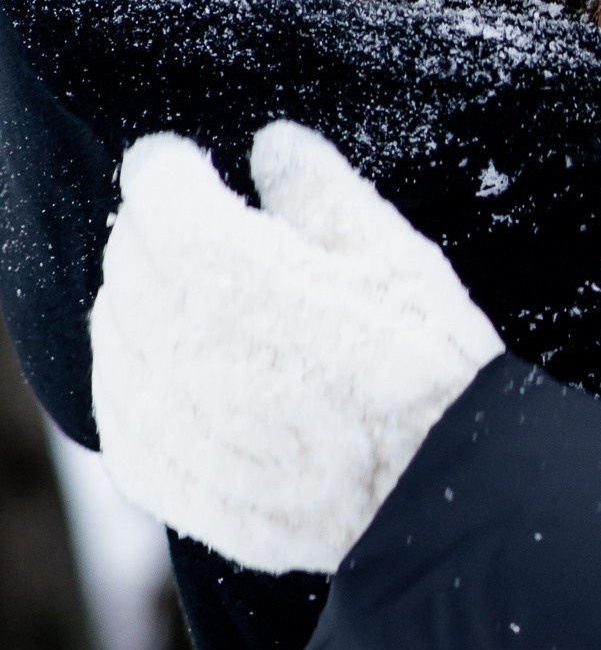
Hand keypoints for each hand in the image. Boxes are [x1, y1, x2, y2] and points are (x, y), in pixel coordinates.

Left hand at [90, 122, 502, 574]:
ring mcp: (157, 409)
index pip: (154, 184)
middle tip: (211, 238)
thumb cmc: (426, 372)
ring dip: (147, 306)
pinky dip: (142, 382)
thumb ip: (320, 188)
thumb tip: (273, 148)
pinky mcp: (157, 473)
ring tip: (208, 313)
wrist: (436, 501)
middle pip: (129, 254)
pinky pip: (119, 408)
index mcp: (223, 260)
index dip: (174, 166)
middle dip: (161, 233)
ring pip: (115, 329)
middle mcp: (172, 331)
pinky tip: (188, 379)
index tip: (193, 168)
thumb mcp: (394, 257)